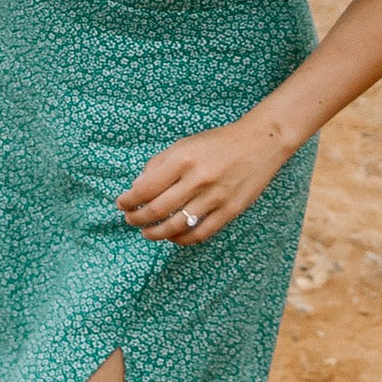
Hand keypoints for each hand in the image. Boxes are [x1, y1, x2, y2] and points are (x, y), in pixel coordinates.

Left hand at [119, 112, 298, 244]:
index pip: (146, 188)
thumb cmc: (217, 142)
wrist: (259, 143)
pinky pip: (201, 233)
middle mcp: (198, 179)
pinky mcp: (230, 211)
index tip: (121, 204)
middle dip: (137, 219)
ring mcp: (216, 197)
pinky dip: (182, 239)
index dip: (129, 200)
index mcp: (183, 159)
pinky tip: (172, 237)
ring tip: (146, 232)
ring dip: (156, 233)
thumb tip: (137, 187)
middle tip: (129, 220)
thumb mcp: (184, 144)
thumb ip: (159, 164)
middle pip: (158, 210)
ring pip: (177, 226)